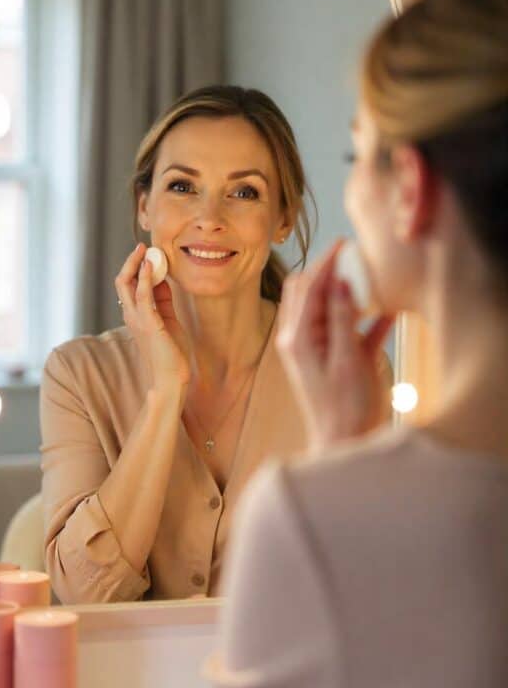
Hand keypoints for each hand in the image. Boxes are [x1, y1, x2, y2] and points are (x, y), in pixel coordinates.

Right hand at [115, 243, 190, 390]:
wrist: (171, 377)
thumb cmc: (171, 352)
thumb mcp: (168, 320)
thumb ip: (164, 301)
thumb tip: (163, 280)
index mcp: (136, 315)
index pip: (128, 286)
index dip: (136, 268)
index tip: (147, 254)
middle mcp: (132, 315)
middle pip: (122, 281)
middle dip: (131, 262)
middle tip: (141, 246)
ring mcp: (138, 319)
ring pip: (126, 284)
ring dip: (135, 264)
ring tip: (144, 250)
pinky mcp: (149, 323)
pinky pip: (143, 296)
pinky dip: (145, 278)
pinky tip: (151, 265)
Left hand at [276, 241, 393, 448]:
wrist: (344, 444)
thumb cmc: (344, 408)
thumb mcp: (347, 360)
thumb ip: (341, 320)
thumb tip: (339, 282)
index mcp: (298, 338)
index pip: (308, 287)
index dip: (326, 262)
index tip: (345, 243)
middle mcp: (301, 339)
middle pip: (309, 291)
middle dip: (330, 271)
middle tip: (356, 257)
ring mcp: (318, 348)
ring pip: (328, 306)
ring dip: (347, 292)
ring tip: (372, 279)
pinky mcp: (337, 359)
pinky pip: (349, 329)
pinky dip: (365, 318)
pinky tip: (389, 311)